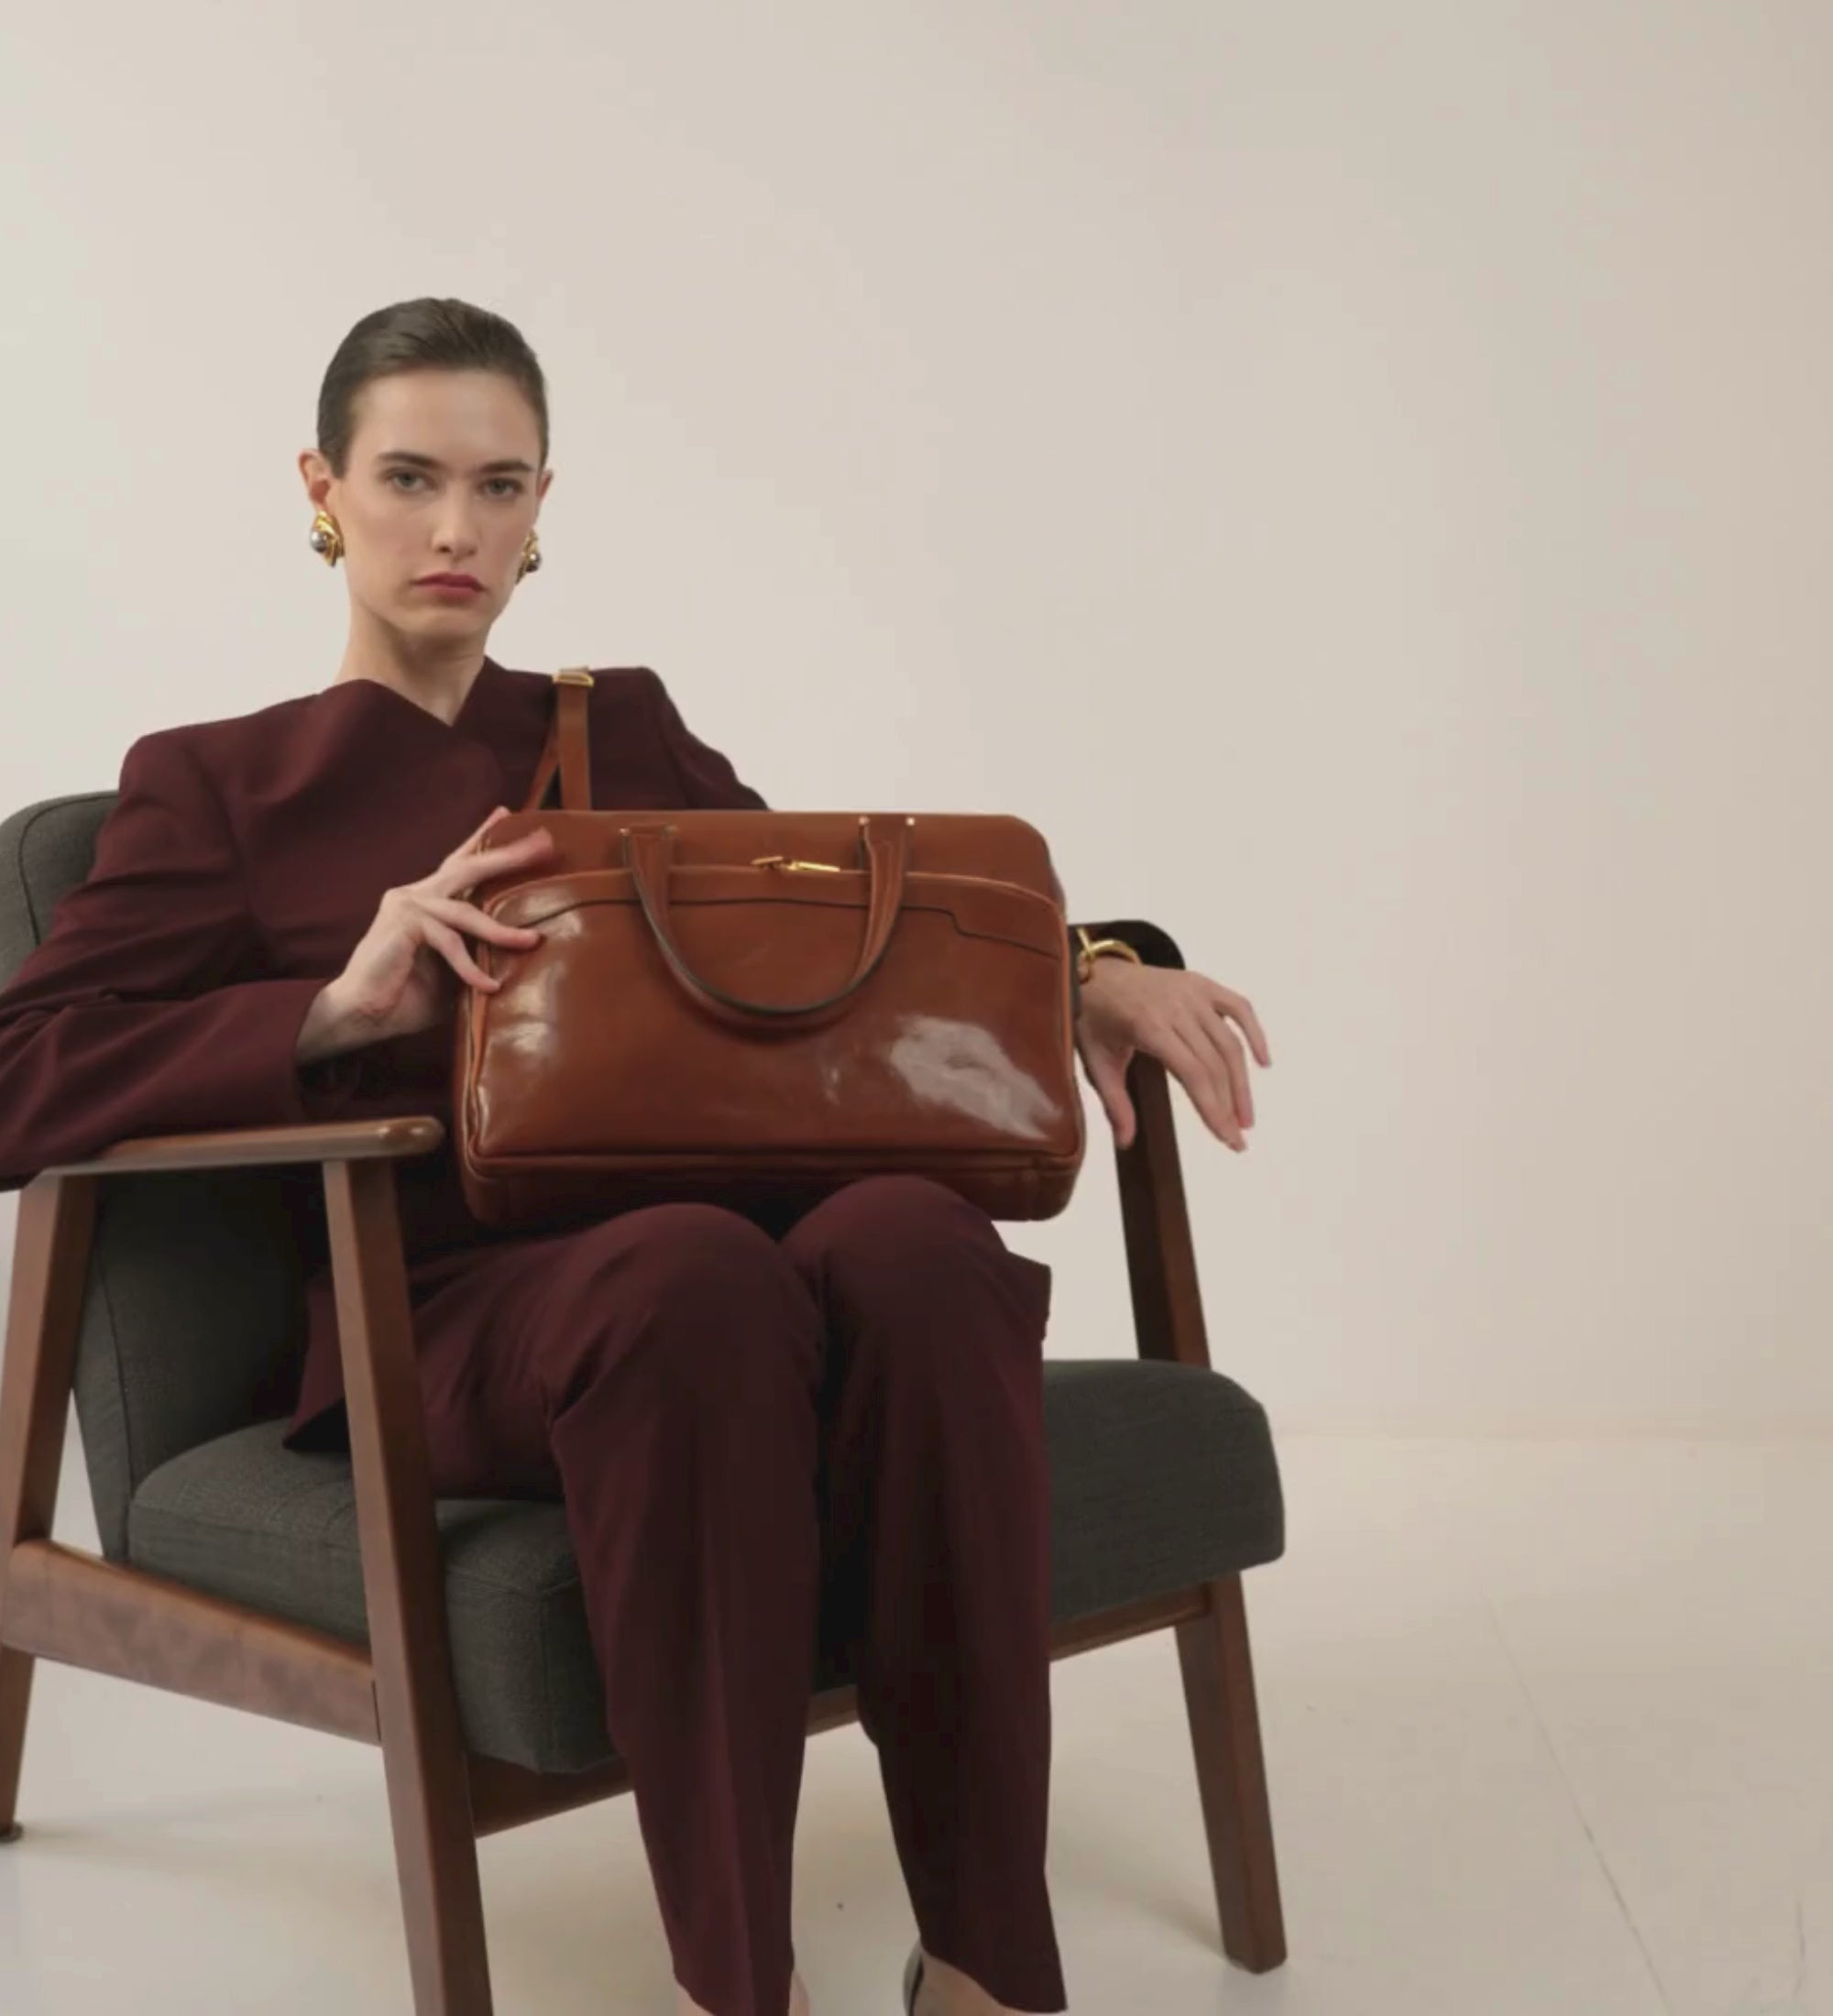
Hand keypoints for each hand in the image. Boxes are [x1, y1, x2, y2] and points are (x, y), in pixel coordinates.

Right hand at [296, 808, 557, 1064]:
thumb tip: (522, 950)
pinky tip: (489, 986)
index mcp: (427, 902)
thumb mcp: (453, 971)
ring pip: (466, 909)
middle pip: (468, 867)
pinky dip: (471, 967)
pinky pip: (450, 942)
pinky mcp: (403, 923)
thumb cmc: (407, 997)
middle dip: (509, 856)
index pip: (458, 863)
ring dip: (502, 929)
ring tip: (533, 940)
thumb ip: (477, 952)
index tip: (504, 813)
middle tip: (544, 843)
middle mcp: (416, 895)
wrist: (360, 1016)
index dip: (481, 838)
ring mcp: (407, 905)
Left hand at [1075, 960, 1270, 1152]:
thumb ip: (1114, 1104)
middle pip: (1215, 1063)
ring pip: (1229, 1042)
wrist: (1090, 973)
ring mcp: (1192, 992)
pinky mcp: (1200, 983)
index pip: (1194, 1075)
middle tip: (1238, 1137)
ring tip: (1245, 1117)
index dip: (1214, 1109)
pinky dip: (1254, 1033)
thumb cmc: (1093, 1020)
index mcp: (1149, 1027)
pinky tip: (1263, 1062)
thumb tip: (1126, 1143)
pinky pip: (1238, 1007)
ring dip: (1242, 1082)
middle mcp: (1176, 1007)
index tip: (1227, 1138)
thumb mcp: (1097, 1063)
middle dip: (1230, 1105)